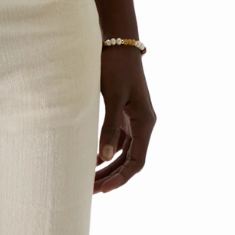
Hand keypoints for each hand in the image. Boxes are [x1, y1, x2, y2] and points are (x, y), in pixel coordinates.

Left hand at [94, 47, 155, 193]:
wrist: (118, 44)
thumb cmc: (116, 68)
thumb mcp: (112, 97)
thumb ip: (109, 127)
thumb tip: (104, 157)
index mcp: (145, 123)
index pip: (137, 161)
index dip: (121, 178)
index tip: (104, 189)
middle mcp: (143, 125)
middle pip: (130, 161)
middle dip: (111, 177)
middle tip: (90, 191)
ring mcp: (133, 120)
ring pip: (123, 153)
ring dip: (108, 167)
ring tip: (89, 181)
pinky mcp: (124, 114)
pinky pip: (118, 141)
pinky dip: (106, 152)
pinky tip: (91, 160)